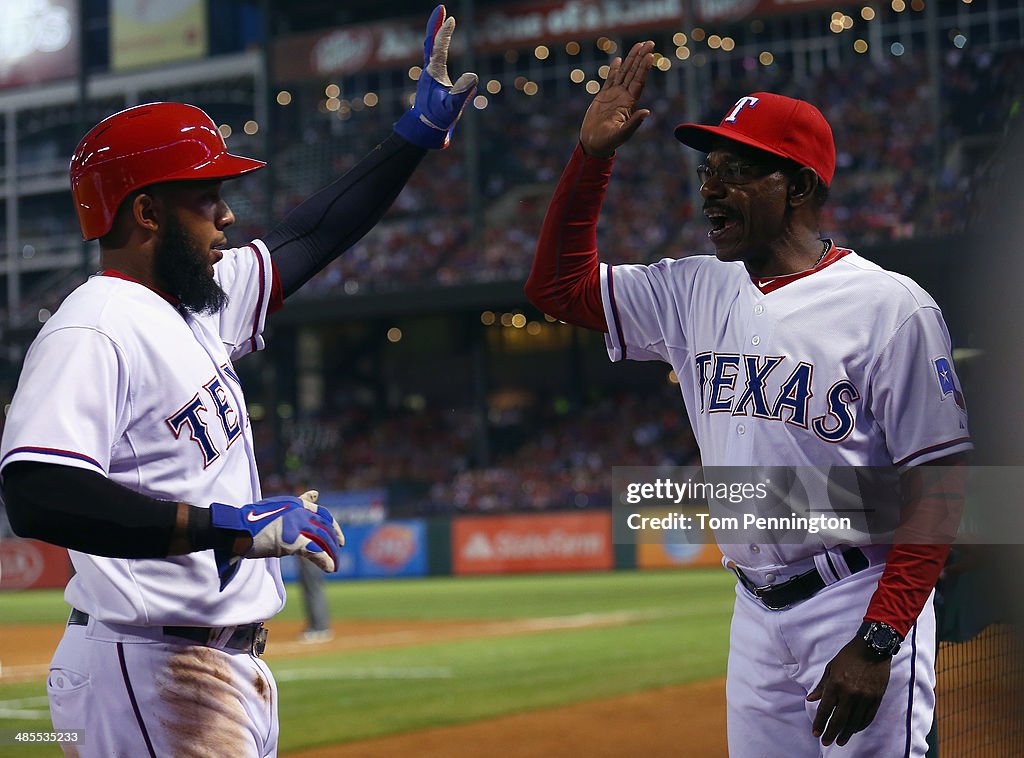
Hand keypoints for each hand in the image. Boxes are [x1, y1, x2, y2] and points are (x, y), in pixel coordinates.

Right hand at [210, 492, 344, 590]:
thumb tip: (315, 494)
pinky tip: (330, 568)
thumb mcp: (275, 508)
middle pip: (325, 526)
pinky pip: (315, 550)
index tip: (337, 535)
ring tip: (335, 565)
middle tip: (339, 550)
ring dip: (332, 553)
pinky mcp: (292, 540)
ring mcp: (296, 524)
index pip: (321, 512)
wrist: (234, 528)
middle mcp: (299, 511)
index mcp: (294, 503)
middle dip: (335, 539)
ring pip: (323, 538)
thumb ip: (295, 505)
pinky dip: (325, 560)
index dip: (332, 525)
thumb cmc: (249, 521)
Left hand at [394, 5, 477, 148]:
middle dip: (436, 25)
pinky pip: (434, 57)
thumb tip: (473, 77)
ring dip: (437, 34)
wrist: (424, 128)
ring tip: (443, 22)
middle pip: (431, 42)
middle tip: (441, 9)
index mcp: (433, 73)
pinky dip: (438, 46)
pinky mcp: (432, 80)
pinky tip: (440, 45)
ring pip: (431, 48)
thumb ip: (461, 93)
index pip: (438, 47)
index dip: (443, 32)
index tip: (450, 18)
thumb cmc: (438, 118)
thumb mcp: (452, 108)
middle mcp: (429, 70)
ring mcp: (429, 75)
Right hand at [580, 41, 654, 157]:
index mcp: (629, 104)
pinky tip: (619, 61)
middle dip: (641, 58)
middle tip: (650, 42)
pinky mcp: (603, 97)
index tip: (650, 55)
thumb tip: (647, 112)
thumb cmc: (609, 142)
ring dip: (631, 59)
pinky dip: (614, 70)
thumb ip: (634, 123)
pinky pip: (610, 80)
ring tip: (639, 45)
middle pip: (634, 73)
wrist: (594, 144)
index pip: (639, 82)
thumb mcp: (622, 134)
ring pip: (624, 73)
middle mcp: (623, 97)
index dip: (644, 68)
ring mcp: (613, 96)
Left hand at [807, 636, 891, 746]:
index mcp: (836, 684)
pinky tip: (854, 730)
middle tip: (826, 741)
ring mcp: (865, 697)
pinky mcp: (876, 698)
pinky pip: (868, 717)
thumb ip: (822, 686)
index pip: (825, 709)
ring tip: (840, 741)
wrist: (872, 648)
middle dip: (831, 732)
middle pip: (839, 719)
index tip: (815, 732)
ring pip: (854, 722)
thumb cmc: (849, 656)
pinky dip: (860, 726)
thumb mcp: (831, 667)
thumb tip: (811, 699)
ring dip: (846, 733)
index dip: (819, 722)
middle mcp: (850, 693)